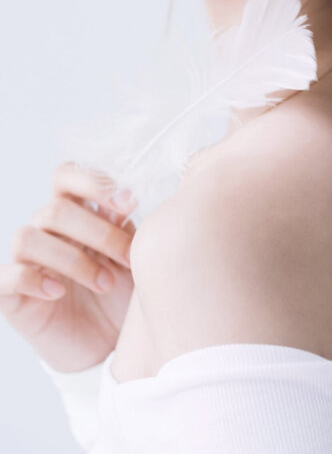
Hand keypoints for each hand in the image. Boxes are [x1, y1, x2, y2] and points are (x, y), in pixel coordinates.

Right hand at [0, 161, 136, 371]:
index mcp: (76, 211)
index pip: (67, 175)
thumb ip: (125, 226)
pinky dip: (34, 280)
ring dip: (72, 259)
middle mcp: (47, 231)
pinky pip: (8, 276)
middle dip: (98, 232)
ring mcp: (26, 262)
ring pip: (28, 238)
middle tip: (130, 258)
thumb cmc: (121, 293)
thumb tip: (126, 198)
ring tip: (105, 283)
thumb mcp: (133, 257)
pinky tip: (59, 292)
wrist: (109, 344)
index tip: (129, 203)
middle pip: (54, 209)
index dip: (93, 182)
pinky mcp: (11, 295)